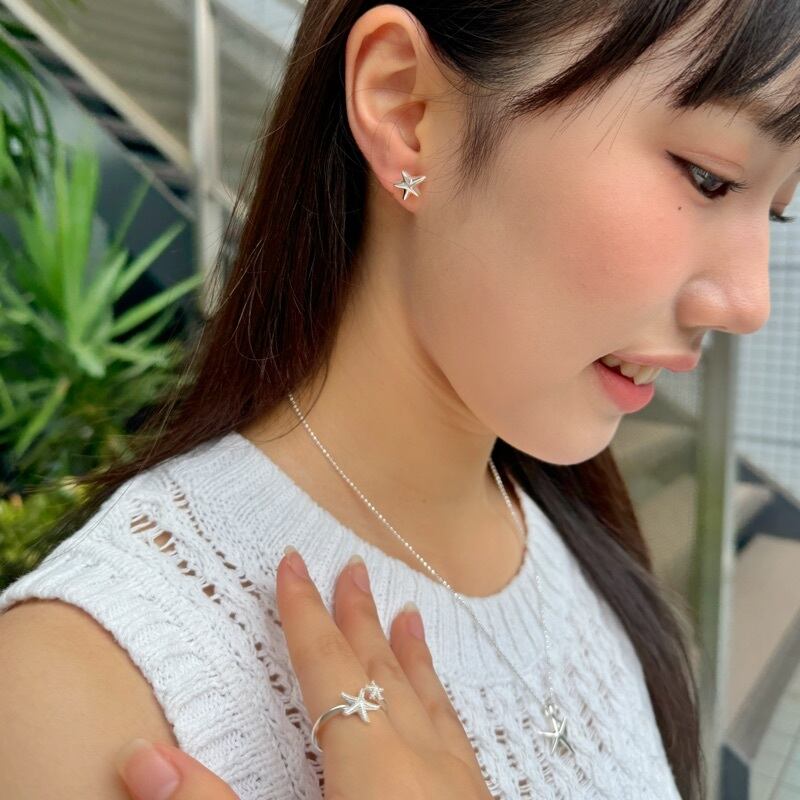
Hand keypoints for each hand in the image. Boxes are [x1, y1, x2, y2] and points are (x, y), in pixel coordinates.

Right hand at [114, 547, 492, 799]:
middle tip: (353, 567)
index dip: (304, 612)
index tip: (292, 563)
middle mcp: (423, 763)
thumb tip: (141, 758)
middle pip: (382, 671)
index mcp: (371, 767)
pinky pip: (458, 736)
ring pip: (431, 700)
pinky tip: (445, 702)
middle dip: (359, 617)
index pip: (328, 667)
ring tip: (408, 613)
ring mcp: (461, 787)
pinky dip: (443, 702)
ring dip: (411, 654)